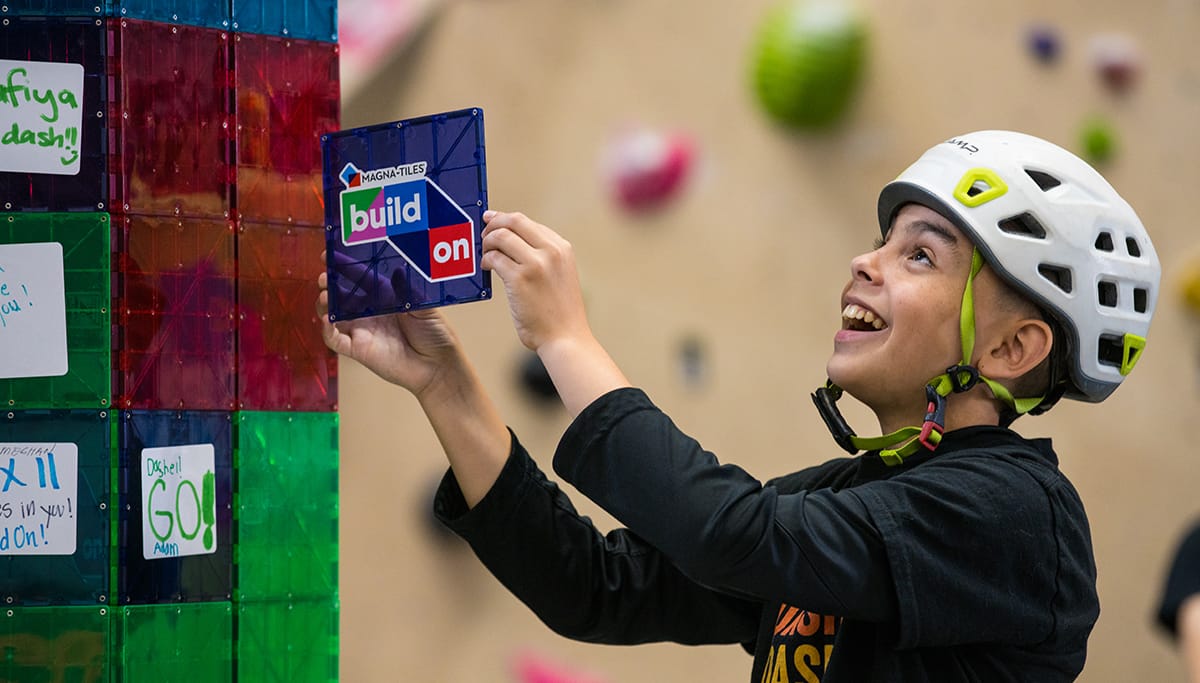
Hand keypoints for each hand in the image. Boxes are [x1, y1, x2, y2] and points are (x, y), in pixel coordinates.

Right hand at [317, 253, 461, 398]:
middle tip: (325, 277)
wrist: (438, 366)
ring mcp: (362, 330)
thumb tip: (398, 271)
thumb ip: (409, 291)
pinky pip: (335, 339)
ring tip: (325, 295)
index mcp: (385, 296)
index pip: (359, 277)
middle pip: (341, 294)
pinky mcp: (358, 349)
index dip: (344, 266)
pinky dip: (326, 329)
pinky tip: (326, 320)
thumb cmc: (436, 335)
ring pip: (332, 315)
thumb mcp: (426, 307)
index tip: (330, 254)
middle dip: (329, 283)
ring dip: (324, 304)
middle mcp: (370, 311)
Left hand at [481, 211, 590, 351]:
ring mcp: (536, 264)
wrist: (565, 338)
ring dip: (486, 242)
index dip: (505, 219)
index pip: (527, 222)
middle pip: (513, 221)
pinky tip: (486, 268)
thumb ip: (543, 256)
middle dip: (493, 224)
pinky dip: (485, 260)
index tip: (492, 221)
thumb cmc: (559, 312)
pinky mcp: (520, 279)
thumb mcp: (560, 275)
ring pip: (500, 237)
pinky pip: (494, 258)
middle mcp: (551, 251)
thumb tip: (511, 242)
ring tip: (483, 254)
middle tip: (483, 234)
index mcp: (562, 248)